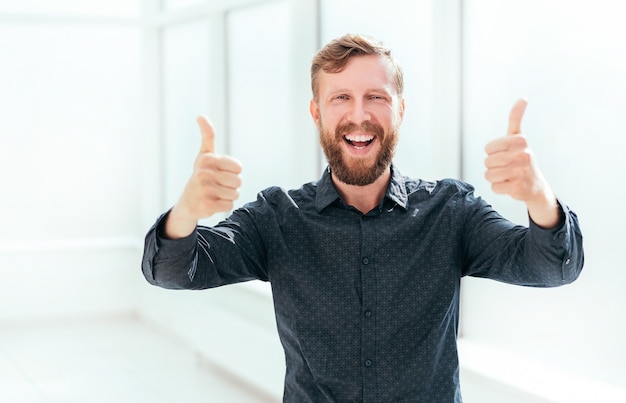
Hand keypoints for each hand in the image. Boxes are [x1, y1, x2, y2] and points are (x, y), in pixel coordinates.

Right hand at [165, 116, 241, 237]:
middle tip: (218, 184)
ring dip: (228, 196)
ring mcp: (204, 190)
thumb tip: (201, 116)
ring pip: (235, 194)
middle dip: (232, 185)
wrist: (188, 201)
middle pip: (238, 181)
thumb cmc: (201, 174)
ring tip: (215, 193)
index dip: (234, 172)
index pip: (238, 167)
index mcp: (207, 159)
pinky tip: (213, 202)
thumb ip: (208, 136)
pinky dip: (224, 206)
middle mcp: (203, 173)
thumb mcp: (205, 154)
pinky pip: (229, 206)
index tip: (221, 172)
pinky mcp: (206, 206)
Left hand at [484, 99, 559, 226]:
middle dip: (493, 166)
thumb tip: (523, 98)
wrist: (535, 185)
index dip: (493, 153)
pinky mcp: (518, 187)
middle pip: (487, 162)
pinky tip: (510, 185)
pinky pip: (494, 187)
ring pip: (489, 175)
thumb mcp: (518, 137)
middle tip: (507, 167)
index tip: (505, 154)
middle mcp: (523, 154)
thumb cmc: (522, 159)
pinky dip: (499, 188)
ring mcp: (521, 172)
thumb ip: (516, 118)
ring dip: (495, 177)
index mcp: (520, 140)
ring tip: (508, 176)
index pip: (488, 148)